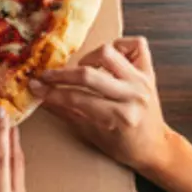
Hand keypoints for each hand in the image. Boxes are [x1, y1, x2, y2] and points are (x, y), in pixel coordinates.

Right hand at [29, 37, 172, 171]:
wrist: (156, 147)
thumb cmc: (124, 145)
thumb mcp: (92, 134)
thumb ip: (67, 112)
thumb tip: (41, 98)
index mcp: (120, 117)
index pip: (77, 99)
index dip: (51, 93)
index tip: (35, 87)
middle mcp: (133, 96)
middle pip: (88, 74)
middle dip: (61, 75)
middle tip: (46, 76)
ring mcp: (142, 81)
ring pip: (108, 52)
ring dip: (89, 58)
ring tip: (83, 69)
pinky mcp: (149, 71)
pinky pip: (135, 44)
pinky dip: (119, 46)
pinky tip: (108, 59)